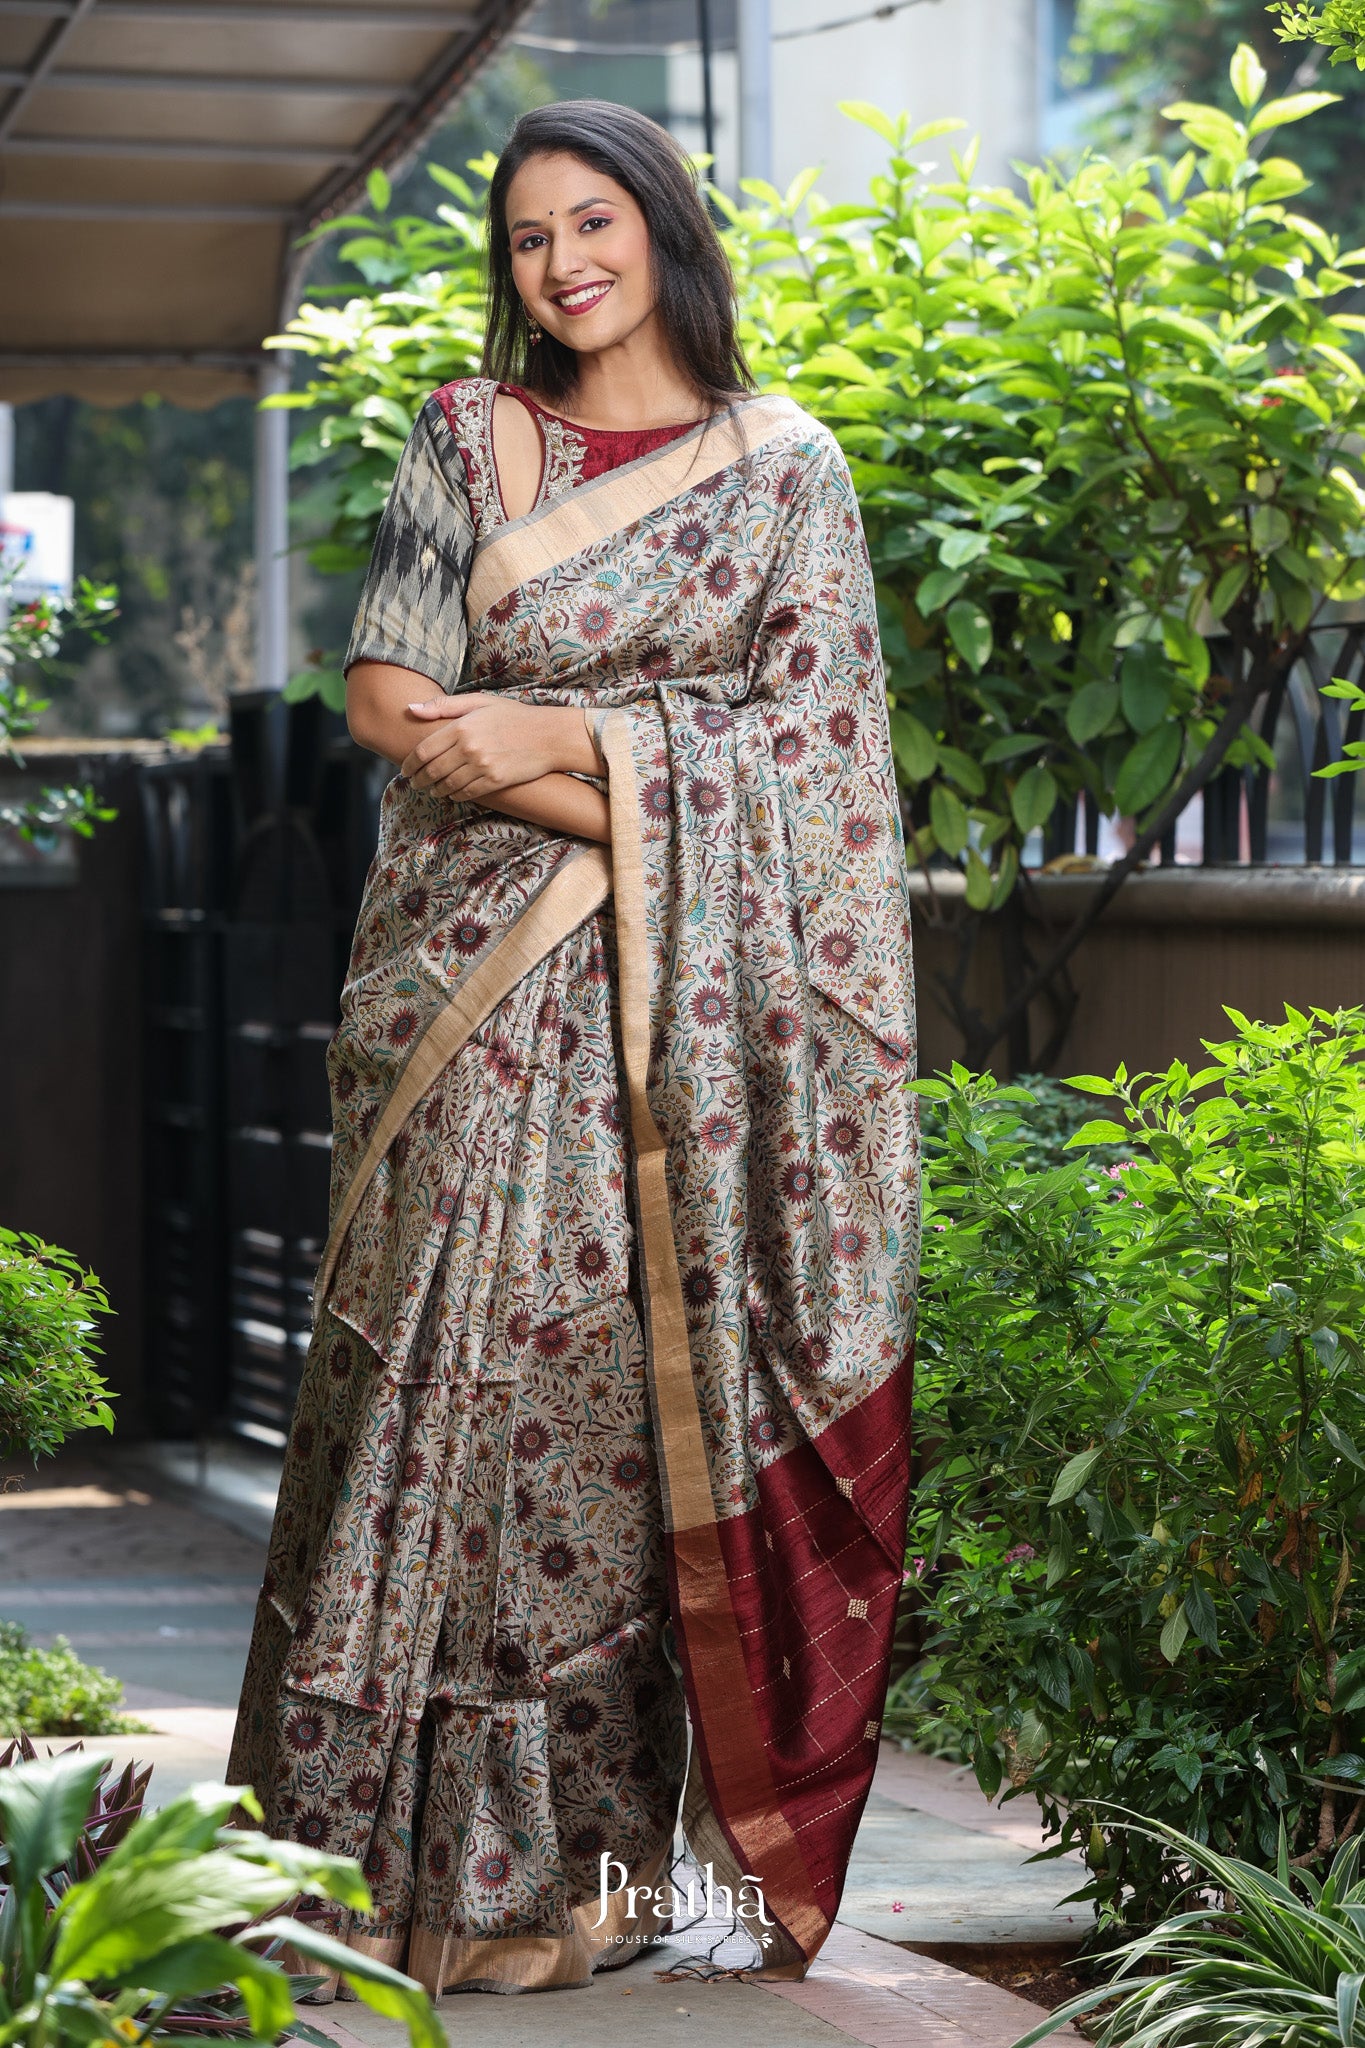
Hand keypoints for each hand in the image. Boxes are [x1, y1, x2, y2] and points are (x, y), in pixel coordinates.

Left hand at [399, 694, 567, 798]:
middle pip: (432, 770)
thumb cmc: (514, 716)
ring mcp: (482, 766)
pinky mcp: (495, 781)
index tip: (405, 769)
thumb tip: (410, 708)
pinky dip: (454, 795)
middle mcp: (469, 748)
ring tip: (431, 790)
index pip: (423, 750)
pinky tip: (451, 793)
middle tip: (414, 783)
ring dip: (434, 790)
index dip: (409, 763)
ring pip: (447, 785)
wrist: (549, 736)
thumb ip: (443, 705)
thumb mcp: (479, 702)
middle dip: (418, 780)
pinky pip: (466, 793)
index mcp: (461, 727)